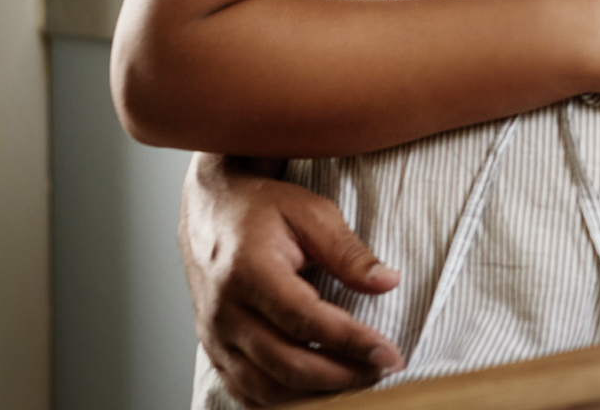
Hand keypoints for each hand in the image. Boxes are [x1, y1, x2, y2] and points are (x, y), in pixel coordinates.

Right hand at [180, 154, 402, 405]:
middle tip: (384, 370)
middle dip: (341, 375)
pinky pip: (246, 391)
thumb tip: (388, 282)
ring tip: (360, 381)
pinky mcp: (214, 350)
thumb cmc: (263, 209)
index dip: (349, 341)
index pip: (304, 320)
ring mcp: (215, 336)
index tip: (388, 352)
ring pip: (265, 387)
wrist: (211, 211)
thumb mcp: (312, 213)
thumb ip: (348, 252)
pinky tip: (319, 391)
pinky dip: (284, 400)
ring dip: (316, 393)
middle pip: (285, 362)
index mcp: (248, 271)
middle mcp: (225, 311)